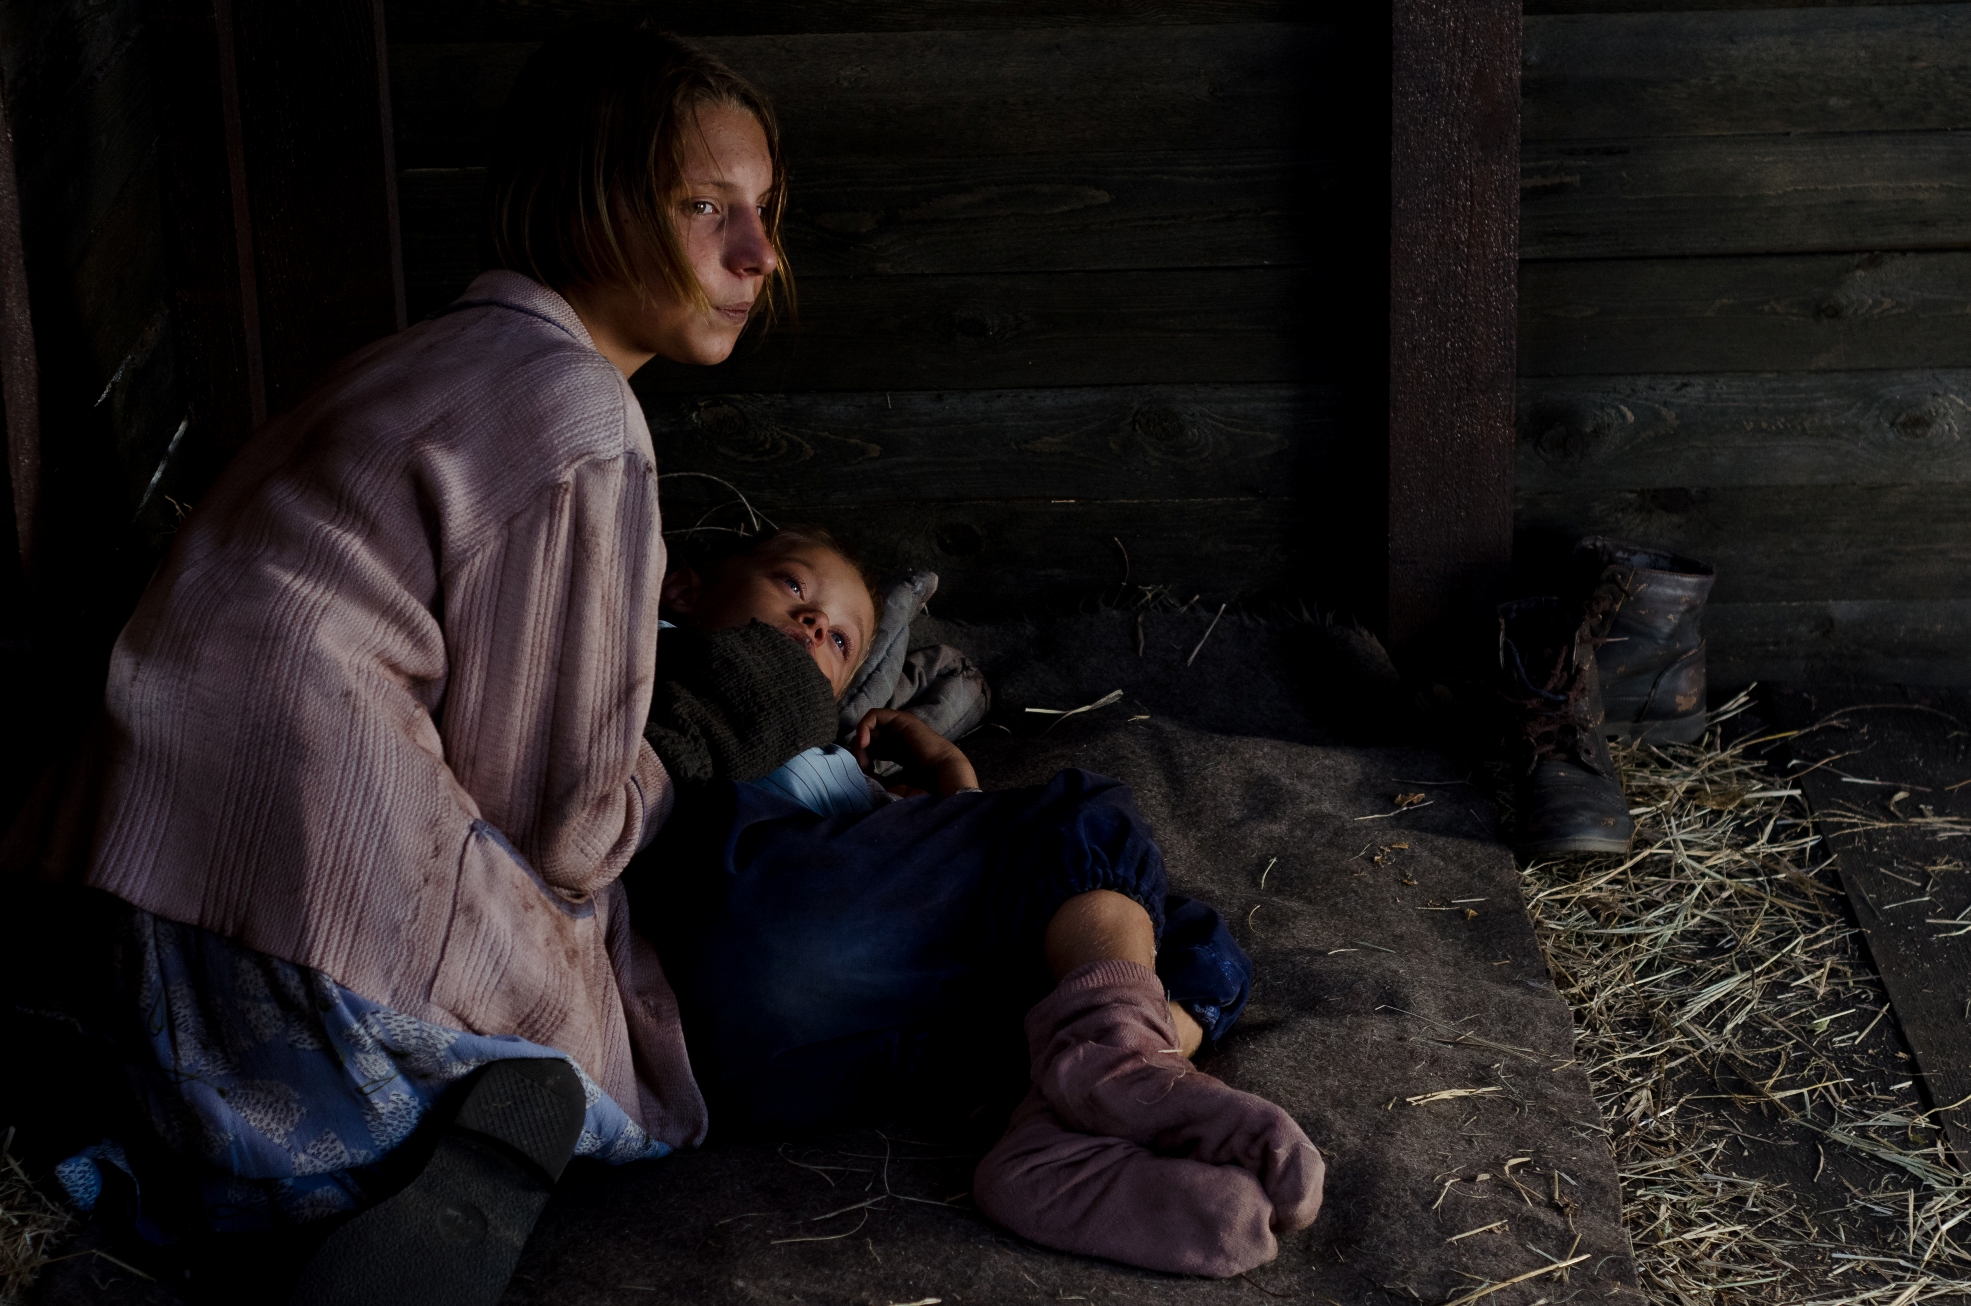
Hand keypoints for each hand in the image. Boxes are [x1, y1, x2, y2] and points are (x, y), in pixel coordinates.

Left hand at [852, 708, 978, 796]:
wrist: (945, 778)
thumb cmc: (925, 788)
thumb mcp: (895, 788)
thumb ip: (877, 782)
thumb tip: (861, 776)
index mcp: (899, 754)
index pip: (871, 751)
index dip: (861, 762)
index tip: (863, 777)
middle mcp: (899, 739)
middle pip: (867, 739)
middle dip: (858, 753)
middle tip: (860, 769)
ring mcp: (900, 729)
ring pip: (869, 728)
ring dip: (860, 743)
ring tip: (863, 760)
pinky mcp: (901, 720)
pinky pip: (874, 716)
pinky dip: (863, 727)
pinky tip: (863, 743)